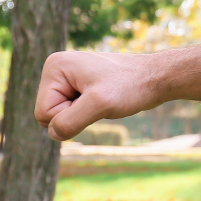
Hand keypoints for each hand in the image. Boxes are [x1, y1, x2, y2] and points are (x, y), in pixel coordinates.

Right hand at [35, 50, 162, 141]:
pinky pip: (73, 112)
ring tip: (105, 98)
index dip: (70, 115)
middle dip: (76, 115)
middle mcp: (57, 69)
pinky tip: (106, 99)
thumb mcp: (100, 104)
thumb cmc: (132, 86)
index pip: (43, 113)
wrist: (157, 78)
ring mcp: (68, 78)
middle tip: (101, 100)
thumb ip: (70, 121)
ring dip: (84, 115)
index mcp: (54, 67)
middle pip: (48, 115)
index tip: (96, 99)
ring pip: (61, 116)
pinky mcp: (79, 86)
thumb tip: (53, 133)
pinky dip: (89, 112)